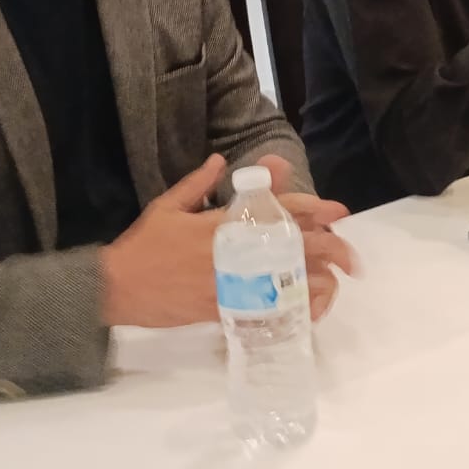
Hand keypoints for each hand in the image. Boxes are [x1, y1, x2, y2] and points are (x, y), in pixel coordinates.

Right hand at [102, 155, 358, 326]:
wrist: (117, 288)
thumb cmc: (143, 246)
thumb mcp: (168, 206)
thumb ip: (198, 184)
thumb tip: (221, 160)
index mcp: (221, 223)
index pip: (274, 212)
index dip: (310, 209)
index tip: (337, 210)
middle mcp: (232, 252)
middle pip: (291, 247)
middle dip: (327, 249)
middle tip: (350, 256)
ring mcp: (229, 283)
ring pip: (283, 280)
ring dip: (314, 281)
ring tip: (336, 283)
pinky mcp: (222, 309)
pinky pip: (263, 309)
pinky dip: (286, 308)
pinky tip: (306, 309)